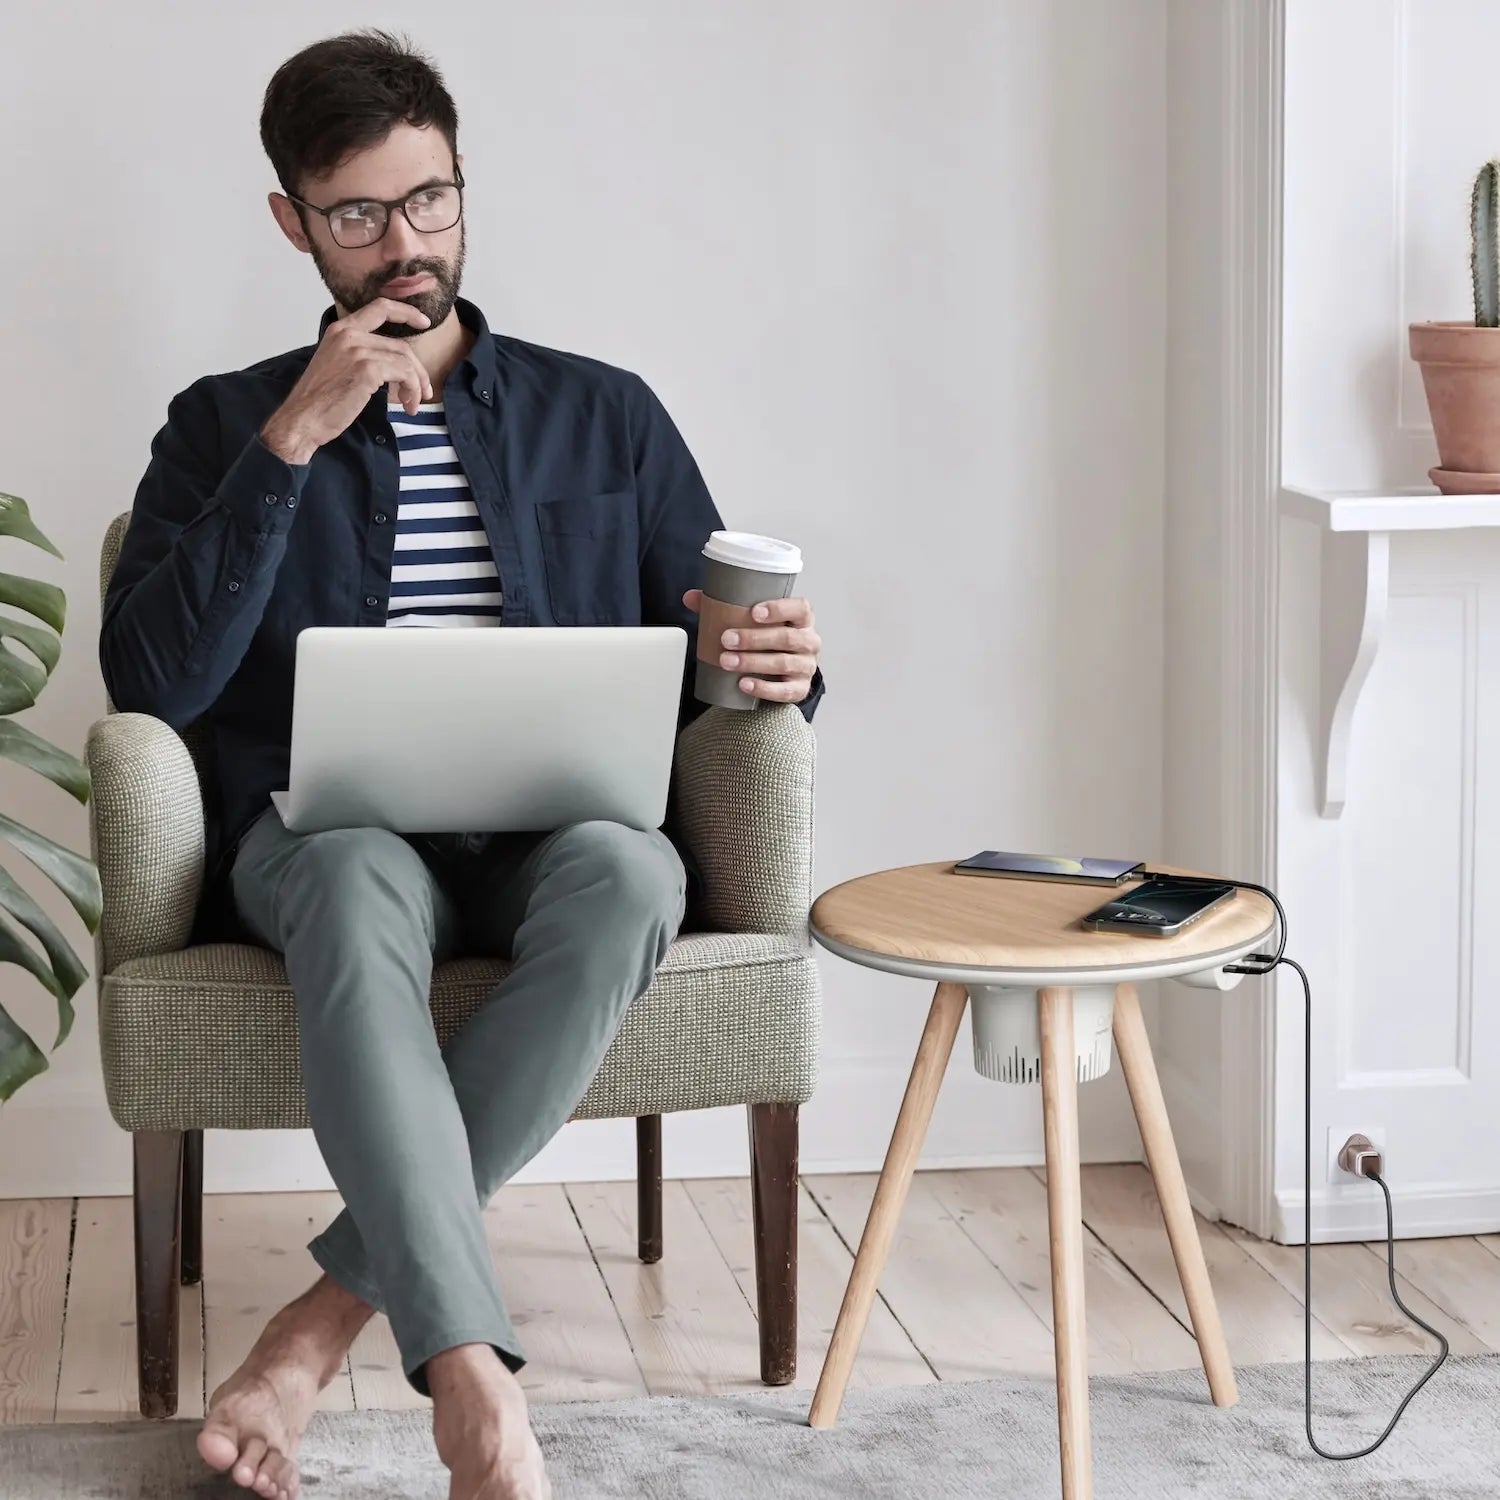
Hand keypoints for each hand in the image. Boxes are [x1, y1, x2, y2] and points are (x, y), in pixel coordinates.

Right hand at [259, 298, 434, 463]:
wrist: (303, 418)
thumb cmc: (320, 400)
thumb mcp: (337, 365)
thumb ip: (360, 355)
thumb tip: (394, 364)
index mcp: (340, 330)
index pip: (379, 308)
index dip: (406, 312)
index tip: (424, 321)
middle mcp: (349, 334)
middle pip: (400, 345)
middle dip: (418, 370)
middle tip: (423, 392)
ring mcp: (358, 350)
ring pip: (405, 361)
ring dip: (416, 385)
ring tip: (412, 404)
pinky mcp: (367, 369)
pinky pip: (404, 374)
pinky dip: (411, 389)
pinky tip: (406, 405)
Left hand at [683, 590, 820, 702]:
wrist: (787, 670)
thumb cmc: (769, 638)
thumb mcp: (754, 621)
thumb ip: (724, 606)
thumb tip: (690, 597)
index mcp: (801, 619)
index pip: (800, 608)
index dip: (779, 609)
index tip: (754, 612)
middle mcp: (809, 641)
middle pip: (786, 638)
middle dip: (753, 638)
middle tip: (726, 639)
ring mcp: (806, 666)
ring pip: (783, 663)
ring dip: (752, 662)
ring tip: (727, 661)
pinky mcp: (800, 689)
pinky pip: (785, 691)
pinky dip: (763, 688)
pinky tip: (744, 684)